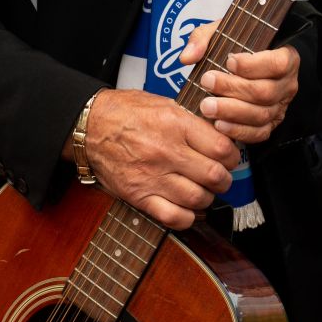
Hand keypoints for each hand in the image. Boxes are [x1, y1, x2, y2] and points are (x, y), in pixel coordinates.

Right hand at [76, 89, 234, 230]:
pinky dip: (187, 217)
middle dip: (224, 180)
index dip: (232, 157)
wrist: (89, 127)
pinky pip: (173, 217)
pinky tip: (188, 208)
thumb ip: (192, 122)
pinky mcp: (139, 196)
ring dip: (207, 198)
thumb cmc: (125, 112)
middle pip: (214, 176)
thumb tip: (219, 136)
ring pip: (198, 198)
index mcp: (175, 125)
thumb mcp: (163, 104)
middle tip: (220, 177)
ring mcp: (152, 176)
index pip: (221, 148)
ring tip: (203, 191)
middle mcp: (166, 152)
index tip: (229, 158)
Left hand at [182, 21, 298, 146]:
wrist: (241, 69)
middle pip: (265, 92)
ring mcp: (280, 107)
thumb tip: (188, 56)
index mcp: (286, 59)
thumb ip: (204, 38)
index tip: (229, 60)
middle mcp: (287, 85)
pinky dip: (238, 131)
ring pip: (261, 114)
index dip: (254, 65)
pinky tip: (219, 124)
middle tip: (207, 82)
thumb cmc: (237, 49)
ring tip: (207, 106)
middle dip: (233, 88)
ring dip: (231, 112)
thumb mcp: (222, 33)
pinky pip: (258, 133)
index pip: (278, 64)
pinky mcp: (269, 125)